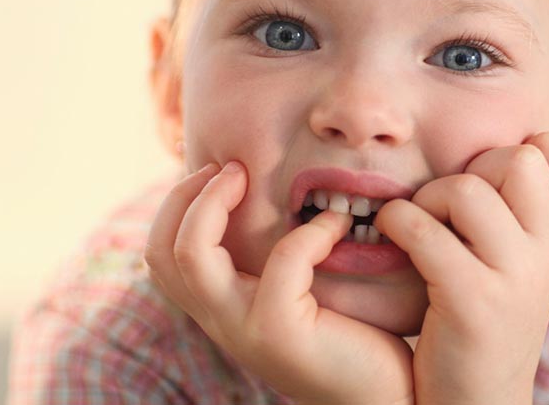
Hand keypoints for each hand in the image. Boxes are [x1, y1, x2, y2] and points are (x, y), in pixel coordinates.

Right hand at [144, 161, 414, 404]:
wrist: (387, 397)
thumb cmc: (355, 336)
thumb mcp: (302, 293)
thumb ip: (279, 260)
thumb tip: (283, 197)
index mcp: (221, 310)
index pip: (161, 255)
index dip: (178, 204)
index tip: (220, 171)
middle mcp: (221, 322)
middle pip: (162, 251)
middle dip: (186, 195)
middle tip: (229, 167)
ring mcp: (244, 330)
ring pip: (192, 253)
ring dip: (214, 201)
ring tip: (248, 177)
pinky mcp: (280, 332)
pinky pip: (284, 261)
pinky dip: (313, 231)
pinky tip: (340, 224)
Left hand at [373, 133, 548, 404]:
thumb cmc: (484, 328)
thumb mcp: (521, 270)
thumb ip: (526, 216)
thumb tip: (526, 147)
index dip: (538, 150)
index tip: (495, 178)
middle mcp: (546, 257)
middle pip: (523, 160)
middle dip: (472, 169)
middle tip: (448, 206)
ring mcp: (515, 279)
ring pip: (468, 191)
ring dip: (427, 199)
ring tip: (417, 225)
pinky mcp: (472, 303)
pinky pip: (425, 232)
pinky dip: (397, 222)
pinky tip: (391, 236)